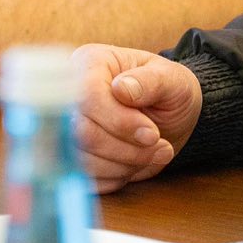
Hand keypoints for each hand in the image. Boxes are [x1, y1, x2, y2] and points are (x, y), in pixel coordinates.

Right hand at [69, 44, 202, 193]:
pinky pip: (87, 179)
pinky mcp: (74, 156)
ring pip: (83, 160)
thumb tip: (122, 89)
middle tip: (159, 147)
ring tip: (152, 153)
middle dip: (126, 148)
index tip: (152, 133)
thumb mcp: (173, 80)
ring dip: (125, 164)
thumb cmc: (170, 90)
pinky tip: (134, 163)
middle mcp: (70, 94)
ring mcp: (69, 127)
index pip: (88, 96)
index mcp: (90, 63)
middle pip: (82, 133)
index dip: (119, 121)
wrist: (169, 117)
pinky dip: (116, 177)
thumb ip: (151, 81)